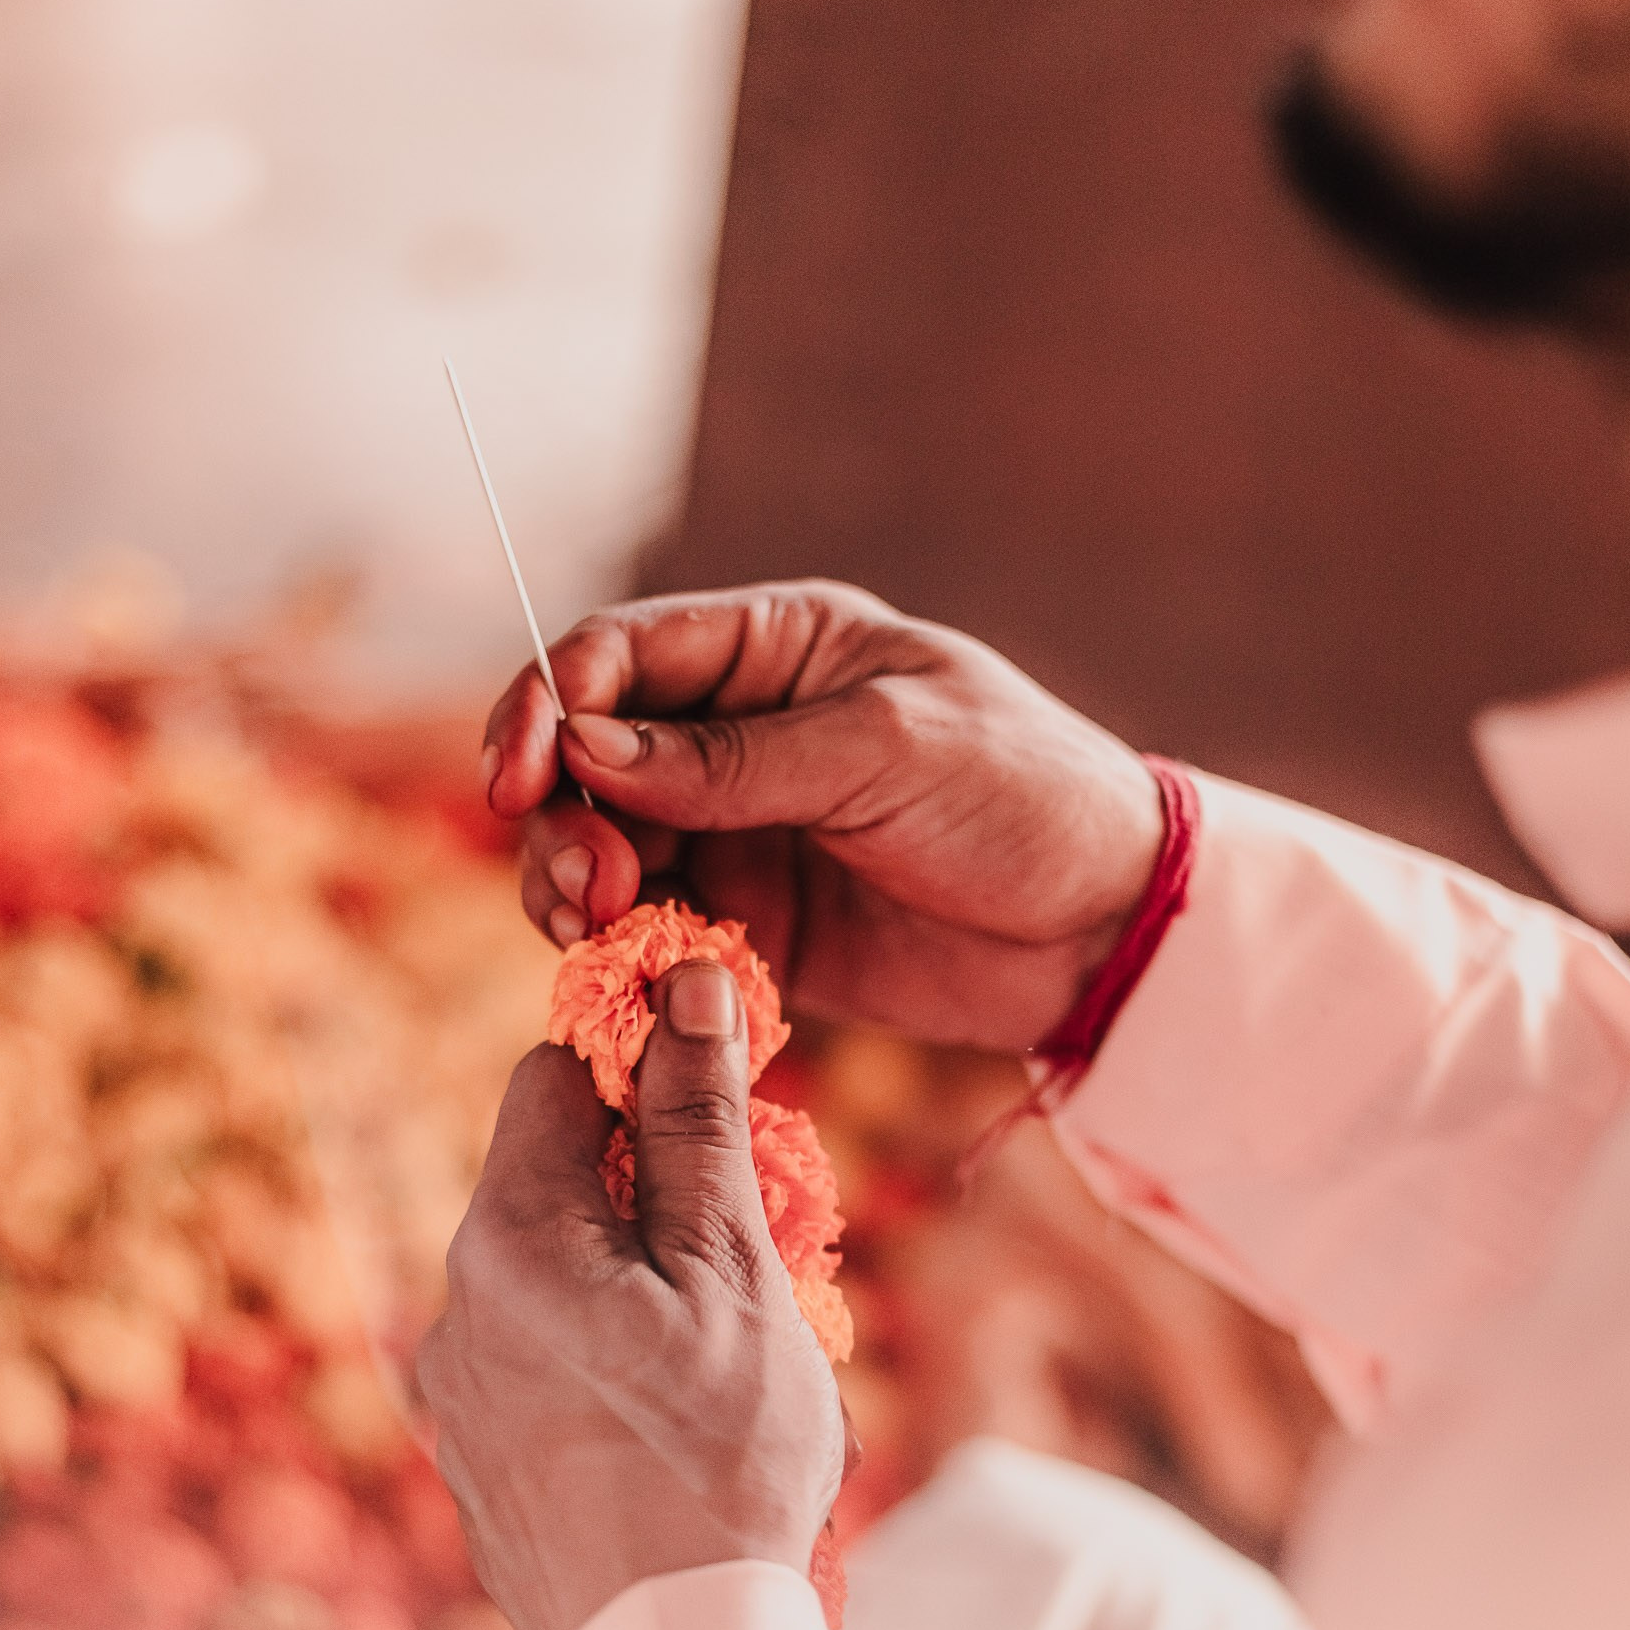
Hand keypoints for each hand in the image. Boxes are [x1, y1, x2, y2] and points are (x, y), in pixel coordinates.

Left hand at [416, 964, 845, 1629]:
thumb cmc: (719, 1459)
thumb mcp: (732, 1267)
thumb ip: (698, 1119)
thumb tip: (685, 978)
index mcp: (506, 1234)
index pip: (555, 1076)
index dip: (644, 1079)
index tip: (725, 1131)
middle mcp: (454, 1302)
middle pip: (556, 1181)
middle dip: (655, 1198)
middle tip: (752, 1269)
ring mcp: (458, 1391)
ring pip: (557, 1279)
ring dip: (637, 1289)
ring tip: (722, 1373)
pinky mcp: (478, 1461)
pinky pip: (546, 1366)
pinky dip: (608, 1369)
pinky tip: (674, 1437)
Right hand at [482, 582, 1164, 1054]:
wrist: (1107, 927)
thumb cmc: (1021, 795)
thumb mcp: (883, 753)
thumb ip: (732, 759)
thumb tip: (587, 750)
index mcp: (774, 650)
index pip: (616, 656)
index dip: (547, 705)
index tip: (522, 774)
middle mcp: (737, 737)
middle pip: (586, 762)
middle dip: (558, 816)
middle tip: (583, 885)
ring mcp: (740, 836)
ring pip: (606, 854)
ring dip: (578, 889)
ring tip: (598, 930)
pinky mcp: (754, 932)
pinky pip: (655, 938)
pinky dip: (627, 958)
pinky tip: (635, 979)